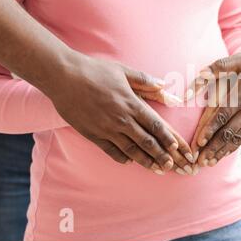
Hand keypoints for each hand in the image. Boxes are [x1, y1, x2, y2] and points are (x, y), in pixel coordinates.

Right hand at [47, 55, 194, 174]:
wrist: (63, 77)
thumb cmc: (94, 71)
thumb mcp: (123, 71)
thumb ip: (144, 80)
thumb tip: (163, 84)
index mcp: (131, 103)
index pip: (155, 125)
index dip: (167, 138)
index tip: (177, 148)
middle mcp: (121, 119)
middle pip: (146, 141)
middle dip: (161, 154)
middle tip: (172, 166)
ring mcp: (107, 129)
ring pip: (130, 149)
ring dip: (145, 161)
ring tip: (156, 169)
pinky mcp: (92, 134)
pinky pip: (110, 150)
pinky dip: (122, 157)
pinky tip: (130, 162)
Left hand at [189, 46, 240, 166]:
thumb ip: (217, 67)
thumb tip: (198, 74)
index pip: (223, 115)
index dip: (210, 130)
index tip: (198, 142)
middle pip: (228, 131)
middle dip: (212, 147)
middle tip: (198, 161)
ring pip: (237, 137)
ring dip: (221, 151)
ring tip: (208, 163)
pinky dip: (233, 146)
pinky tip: (223, 154)